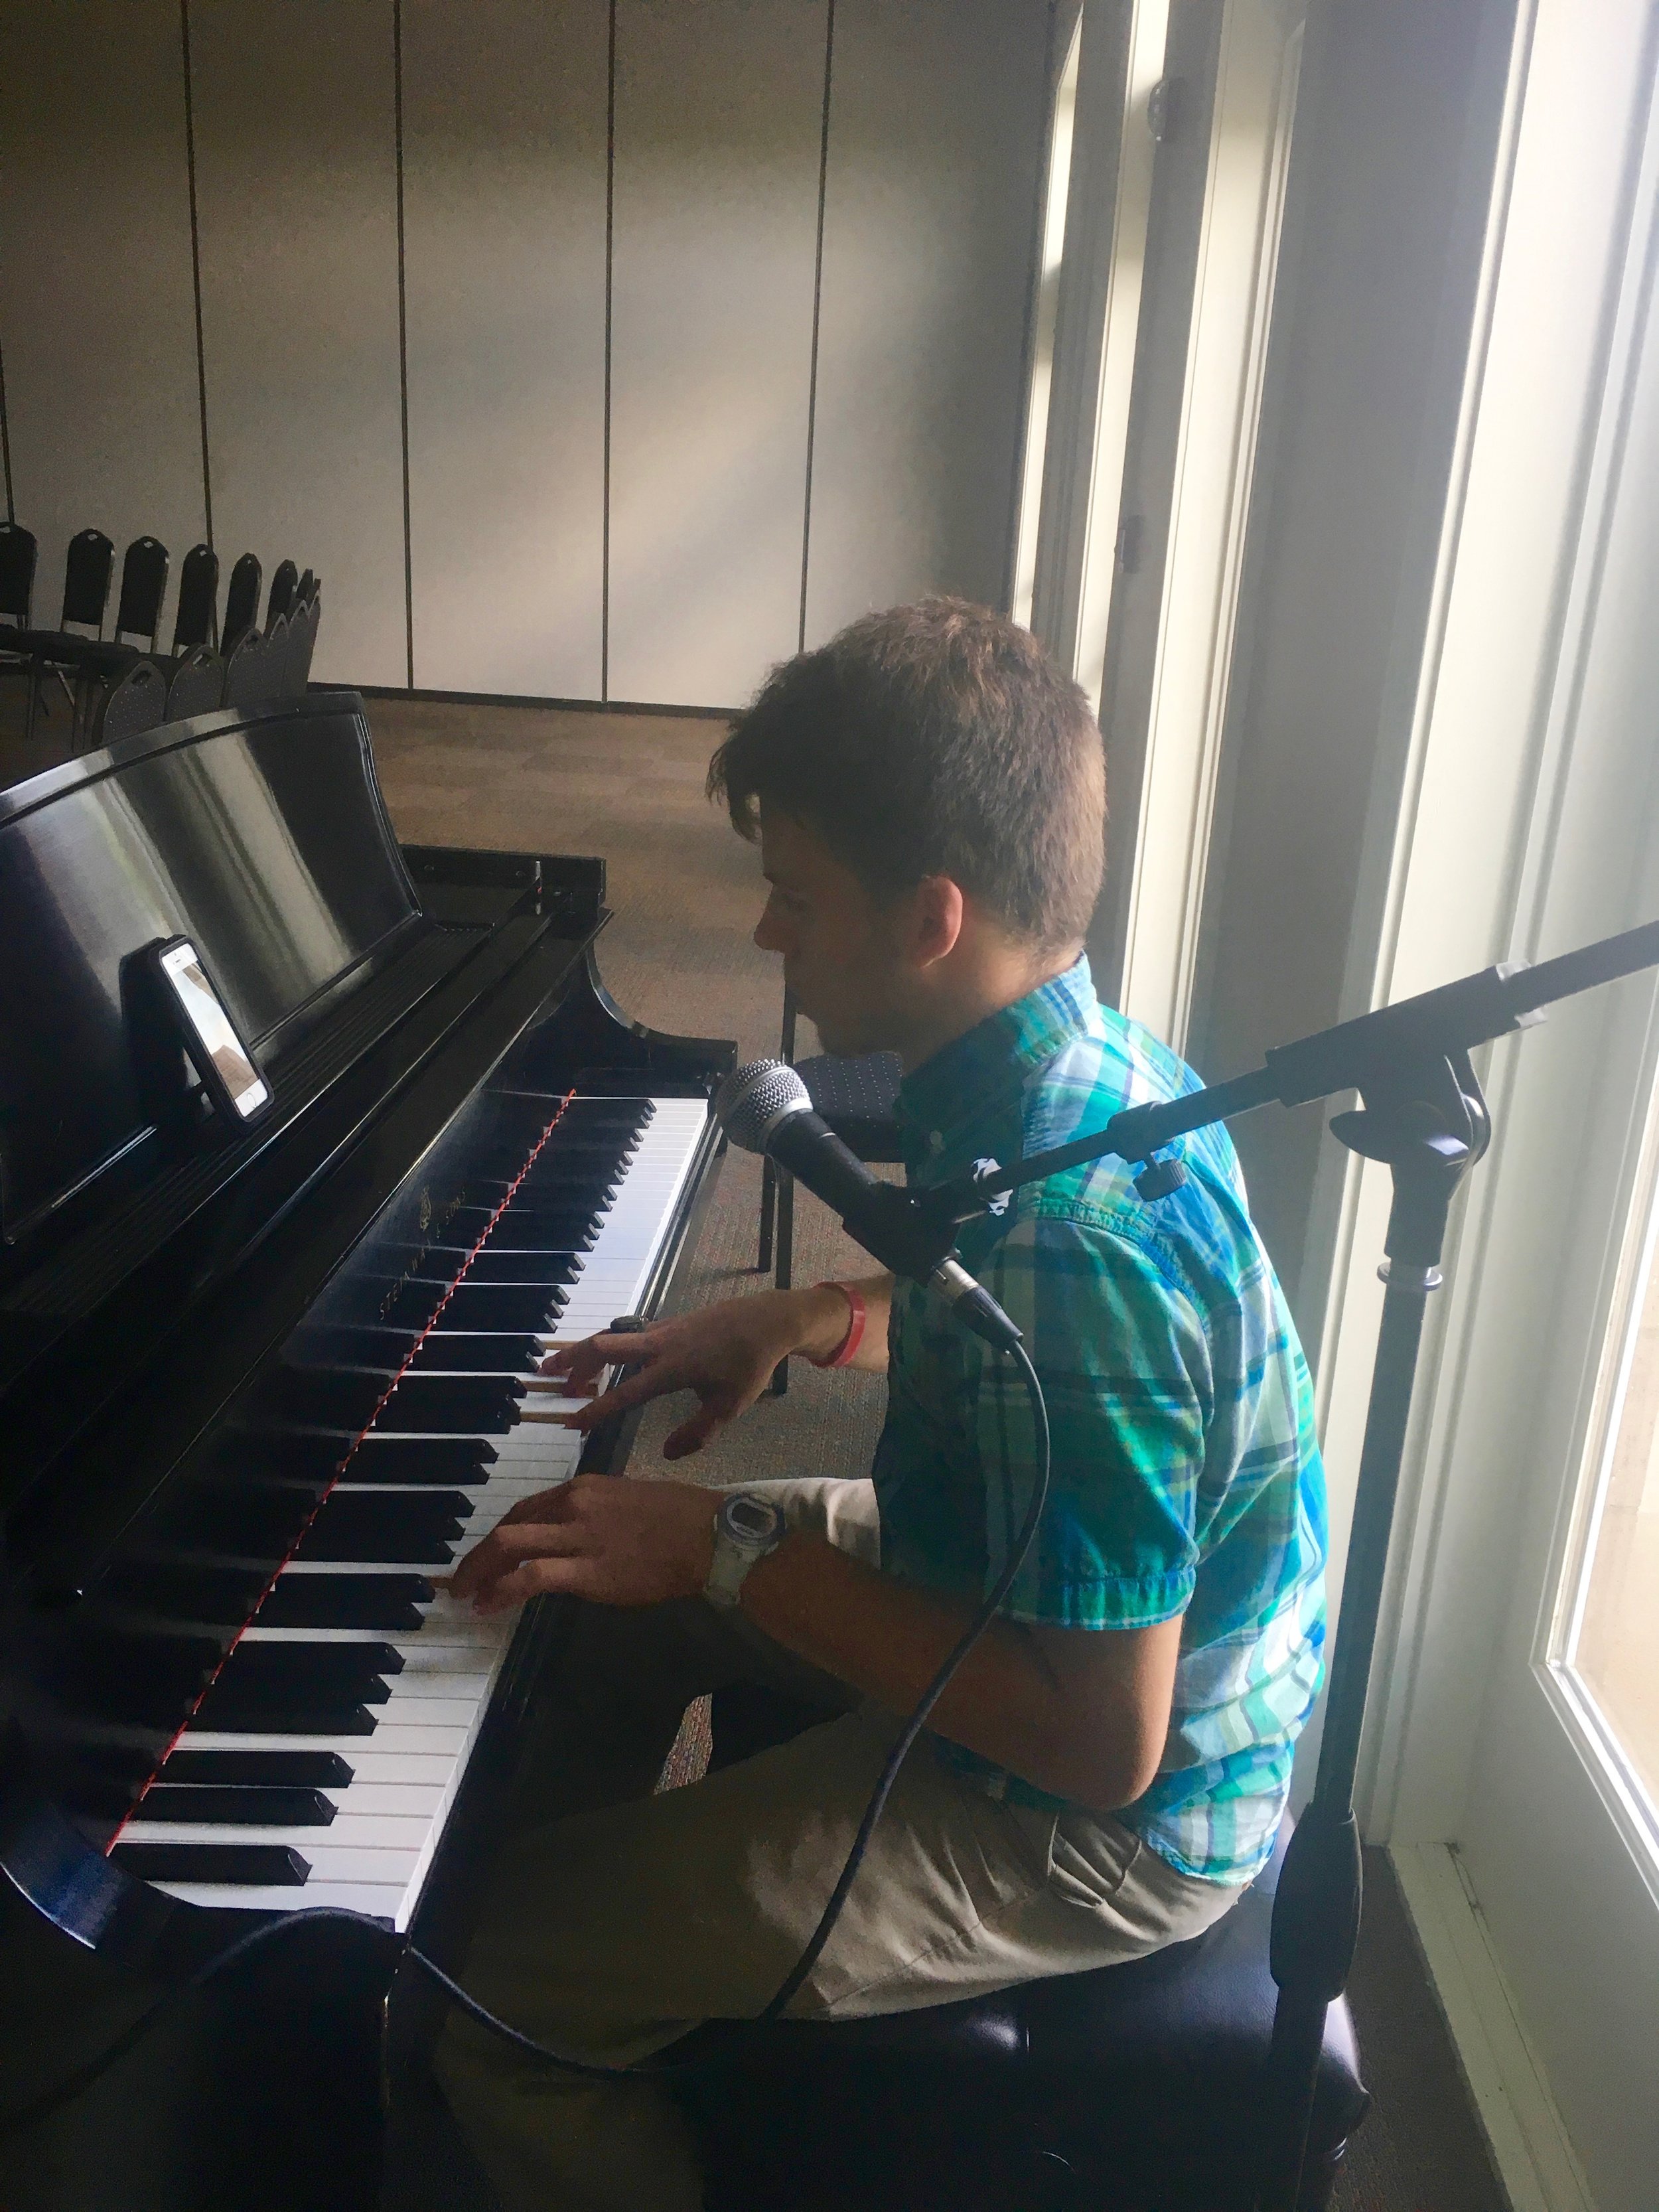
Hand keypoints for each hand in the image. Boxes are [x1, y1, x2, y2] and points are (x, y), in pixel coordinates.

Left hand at [447, 1473, 718, 1613]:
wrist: (709, 1535)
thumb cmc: (682, 1517)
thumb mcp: (630, 1500)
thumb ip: (598, 1515)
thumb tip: (580, 1536)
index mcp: (584, 1488)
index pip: (527, 1509)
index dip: (500, 1533)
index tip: (488, 1555)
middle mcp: (573, 1505)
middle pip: (510, 1526)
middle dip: (478, 1554)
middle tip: (462, 1579)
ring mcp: (578, 1536)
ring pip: (511, 1545)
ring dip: (480, 1571)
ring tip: (464, 1595)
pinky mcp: (587, 1571)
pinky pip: (532, 1577)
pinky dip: (503, 1590)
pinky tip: (489, 1605)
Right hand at [537, 1287, 849, 1458]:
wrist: (767, 1320)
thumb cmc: (750, 1365)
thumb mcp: (730, 1406)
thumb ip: (698, 1432)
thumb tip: (668, 1454)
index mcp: (672, 1368)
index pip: (625, 1393)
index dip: (596, 1410)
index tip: (572, 1424)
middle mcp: (660, 1344)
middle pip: (603, 1347)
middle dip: (572, 1361)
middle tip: (546, 1377)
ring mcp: (662, 1330)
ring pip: (612, 1338)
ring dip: (584, 1352)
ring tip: (562, 1370)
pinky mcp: (668, 1325)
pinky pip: (627, 1335)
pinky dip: (606, 1347)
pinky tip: (602, 1361)